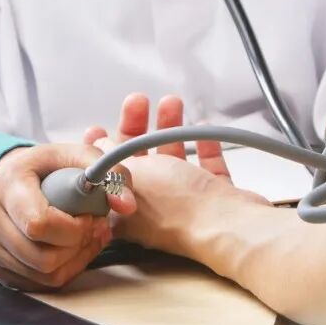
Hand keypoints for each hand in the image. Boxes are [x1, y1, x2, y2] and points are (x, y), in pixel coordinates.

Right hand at [0, 143, 135, 289]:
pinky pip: (36, 284)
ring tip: (87, 236)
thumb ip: (111, 173)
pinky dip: (63, 271)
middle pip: (41, 256)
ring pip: (41, 275)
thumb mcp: (83, 157)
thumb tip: (126, 205)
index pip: (39, 224)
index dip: (74, 228)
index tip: (90, 215)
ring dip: (74, 259)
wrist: (17, 178)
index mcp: (8, 183)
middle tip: (94, 227)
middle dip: (78, 246)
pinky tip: (73, 250)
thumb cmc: (52, 167)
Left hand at [84, 93, 267, 257]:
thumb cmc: (175, 203)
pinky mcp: (215, 200)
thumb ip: (113, 155)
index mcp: (124, 211)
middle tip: (138, 102)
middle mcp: (152, 210)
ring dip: (171, 129)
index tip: (99, 126)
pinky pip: (207, 168)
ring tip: (172, 103)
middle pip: (142, 162)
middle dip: (138, 128)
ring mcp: (185, 205)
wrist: (226, 222)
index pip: (107, 177)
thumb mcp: (130, 171)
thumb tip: (100, 144)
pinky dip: (204, 147)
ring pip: (174, 162)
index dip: (101, 149)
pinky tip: (202, 127)